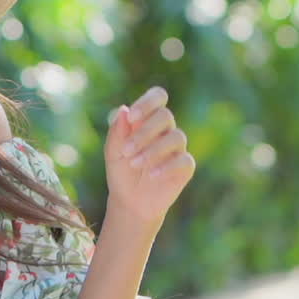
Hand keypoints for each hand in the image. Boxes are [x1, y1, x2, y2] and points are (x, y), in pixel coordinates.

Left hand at [103, 86, 194, 231]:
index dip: (148, 102)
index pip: (158, 96)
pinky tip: (152, 175)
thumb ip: (117, 131)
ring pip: (176, 136)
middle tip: (127, 150)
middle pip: (166, 116)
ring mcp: (177, 148)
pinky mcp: (185, 166)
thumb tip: (123, 110)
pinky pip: (184, 159)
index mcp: (148, 120)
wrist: (130, 201)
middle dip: (144, 132)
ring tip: (135, 164)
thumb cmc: (121, 172)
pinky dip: (167, 166)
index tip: (132, 116)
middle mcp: (165, 130)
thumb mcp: (113, 152)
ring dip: (153, 150)